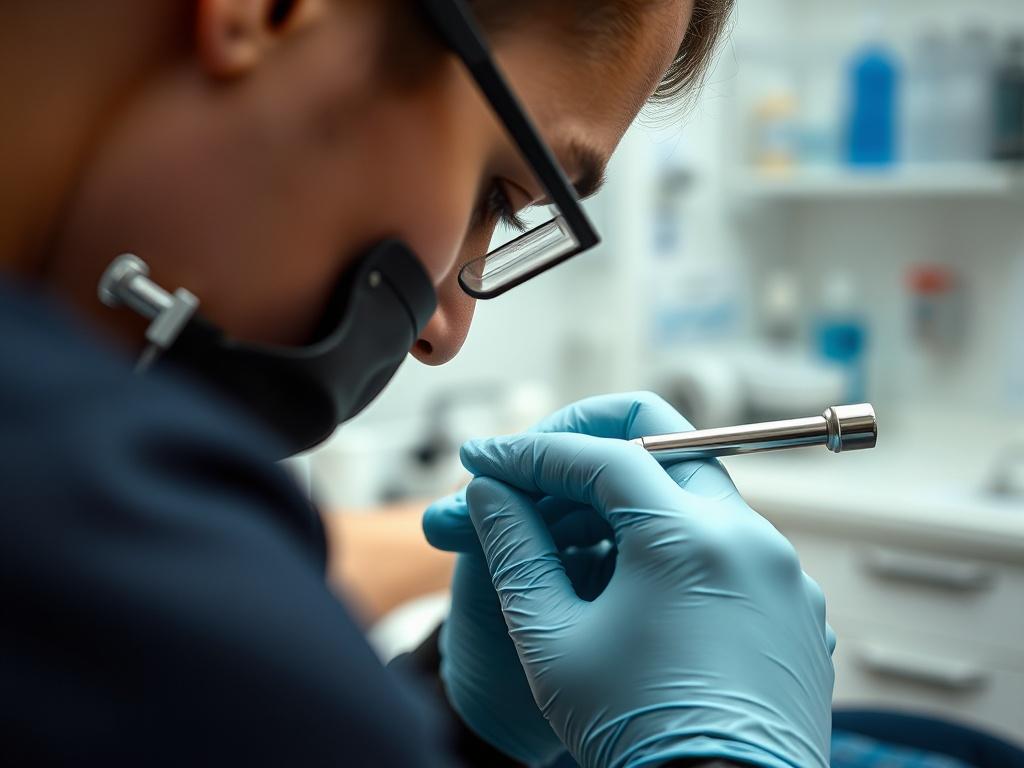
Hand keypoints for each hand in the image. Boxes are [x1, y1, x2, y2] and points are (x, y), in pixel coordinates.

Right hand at [439, 393, 835, 767]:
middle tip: (534, 473)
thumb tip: (489, 490)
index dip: (533, 451)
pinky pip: (731, 544)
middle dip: (590, 448)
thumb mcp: (551, 638)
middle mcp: (750, 539)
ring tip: (574, 537)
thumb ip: (515, 547)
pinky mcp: (795, 606)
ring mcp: (782, 571)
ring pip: (698, 495)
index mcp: (688, 537)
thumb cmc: (635, 733)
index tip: (486, 459)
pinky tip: (637, 584)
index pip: (602, 454)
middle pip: (664, 446)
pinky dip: (679, 542)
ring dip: (633, 500)